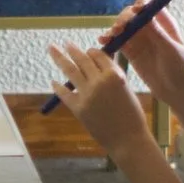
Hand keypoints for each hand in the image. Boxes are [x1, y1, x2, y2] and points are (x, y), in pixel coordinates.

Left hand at [44, 39, 151, 158]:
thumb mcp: (126, 88)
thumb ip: (112, 75)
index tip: (87, 51)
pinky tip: (53, 82)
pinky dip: (58, 87)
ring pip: (70, 71)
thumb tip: (98, 64)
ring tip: (53, 49)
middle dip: (72, 50)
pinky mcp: (78, 108)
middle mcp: (99, 81)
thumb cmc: (131, 114)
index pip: (99, 55)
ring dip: (60, 58)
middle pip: (82, 59)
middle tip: (65, 43)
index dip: (92, 52)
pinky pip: (65, 94)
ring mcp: (87, 94)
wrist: (127, 139)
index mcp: (114, 74)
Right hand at [111, 0, 183, 105]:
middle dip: (124, 18)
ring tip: (108, 36)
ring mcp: (140, 40)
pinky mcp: (132, 52)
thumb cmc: (181, 69)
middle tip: (119, 28)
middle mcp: (151, 29)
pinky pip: (119, 42)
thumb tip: (146, 14)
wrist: (178, 92)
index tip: (134, 11)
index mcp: (165, 24)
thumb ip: (158, 33)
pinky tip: (103, 41)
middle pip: (133, 15)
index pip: (150, 6)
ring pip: (124, 28)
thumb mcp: (171, 50)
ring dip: (115, 29)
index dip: (141, 5)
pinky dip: (110, 40)